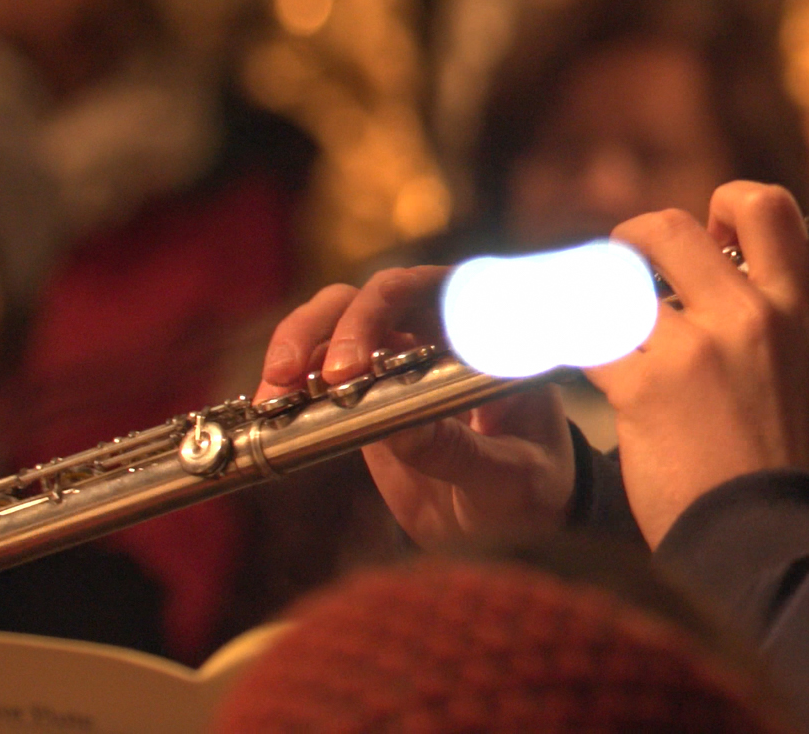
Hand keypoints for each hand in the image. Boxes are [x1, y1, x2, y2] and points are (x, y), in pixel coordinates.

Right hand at [258, 266, 574, 547]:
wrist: (518, 519)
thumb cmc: (535, 485)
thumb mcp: (510, 477)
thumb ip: (461, 453)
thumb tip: (397, 427)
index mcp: (492, 334)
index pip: (439, 289)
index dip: (388, 308)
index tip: (359, 366)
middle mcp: (444, 330)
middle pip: (379, 294)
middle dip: (336, 326)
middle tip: (315, 378)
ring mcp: (401, 355)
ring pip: (339, 317)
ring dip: (300, 343)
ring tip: (276, 393)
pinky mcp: (366, 389)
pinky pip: (321, 366)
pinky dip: (292, 381)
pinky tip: (273, 410)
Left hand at [586, 181, 808, 545]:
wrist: (773, 542)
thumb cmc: (794, 477)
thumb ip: (787, 332)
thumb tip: (757, 307)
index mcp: (798, 310)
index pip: (766, 208)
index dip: (726, 205)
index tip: (711, 237)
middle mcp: (747, 315)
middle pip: (671, 228)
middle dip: (636, 241)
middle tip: (629, 273)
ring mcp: (693, 348)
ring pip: (615, 279)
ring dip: (591, 296)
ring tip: (587, 319)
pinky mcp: (643, 388)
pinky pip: (585, 339)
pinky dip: (565, 344)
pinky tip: (562, 357)